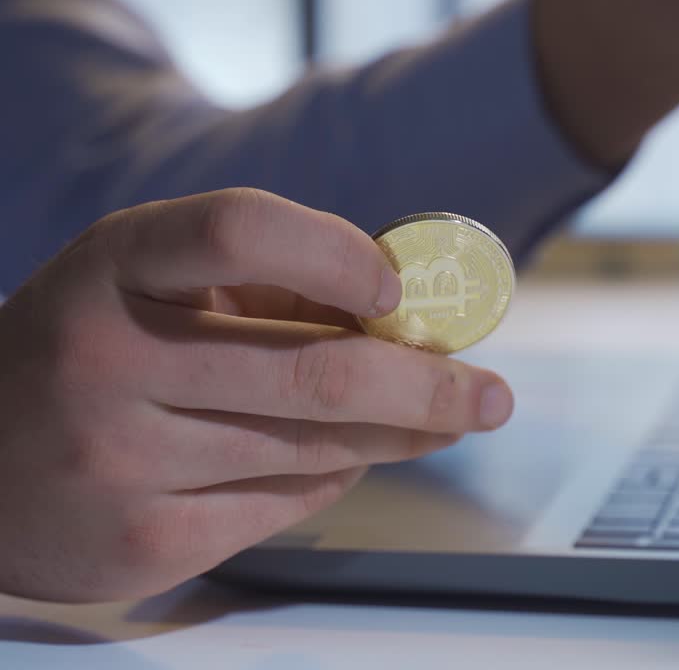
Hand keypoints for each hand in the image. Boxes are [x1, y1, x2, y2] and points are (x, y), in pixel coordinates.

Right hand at [0, 188, 513, 601]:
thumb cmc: (94, 351)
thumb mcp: (149, 285)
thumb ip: (264, 284)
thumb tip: (409, 314)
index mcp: (113, 266)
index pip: (240, 229)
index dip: (337, 255)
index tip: (397, 287)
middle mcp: (107, 358)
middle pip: (317, 372)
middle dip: (431, 387)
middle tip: (493, 394)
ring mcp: (122, 458)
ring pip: (318, 449)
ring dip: (399, 436)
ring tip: (440, 420)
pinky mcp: (142, 540)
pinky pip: (287, 505)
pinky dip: (333, 479)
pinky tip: (342, 462)